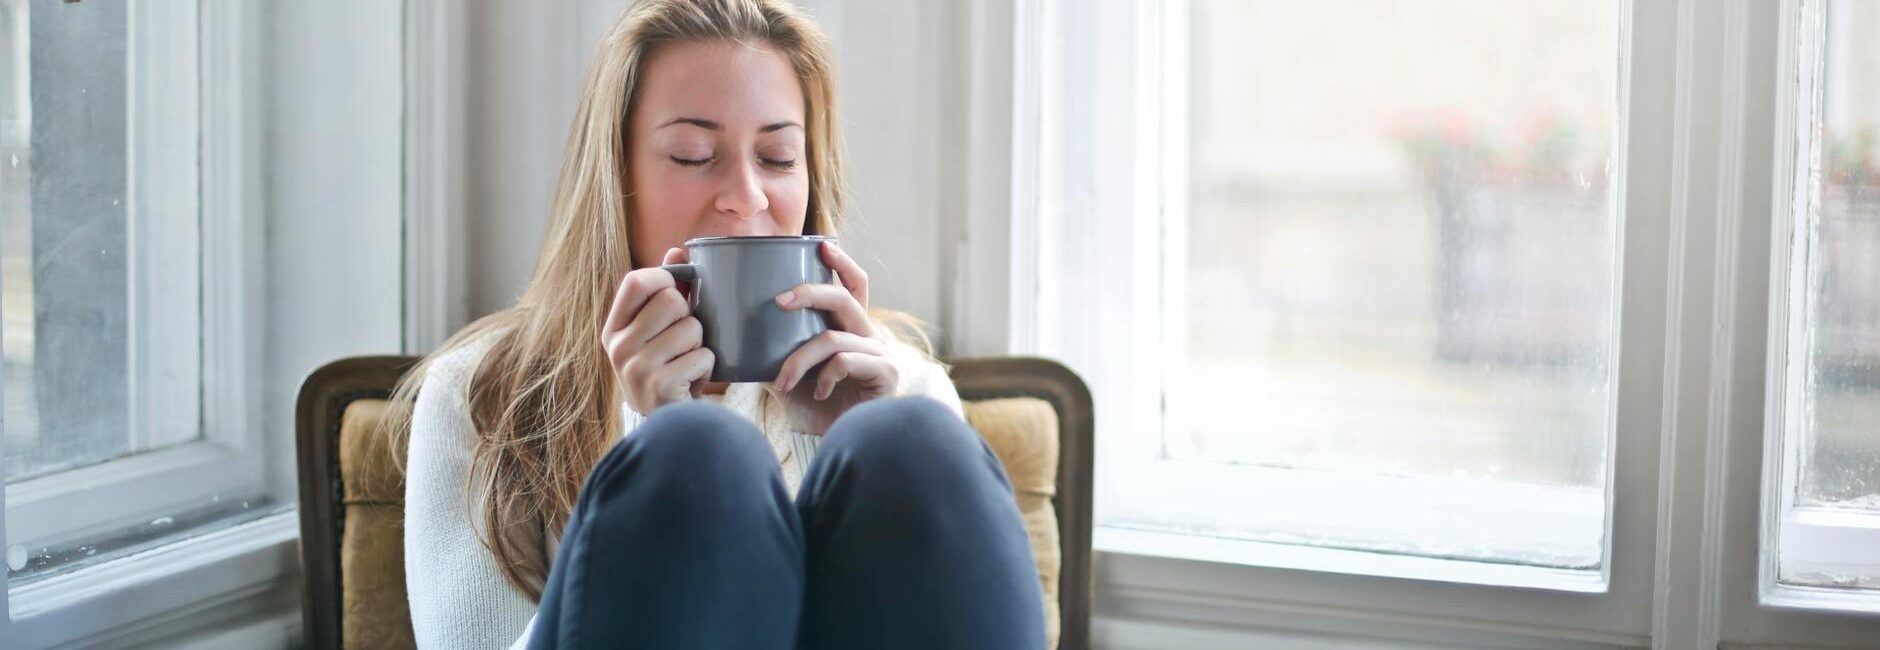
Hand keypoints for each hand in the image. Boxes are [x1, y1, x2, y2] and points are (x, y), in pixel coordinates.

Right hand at [601, 247, 713, 414]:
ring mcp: (636, 368)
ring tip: (687, 362)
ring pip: (692, 328)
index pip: (636, 281)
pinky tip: (692, 380)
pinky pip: (703, 356)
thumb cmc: (664, 369)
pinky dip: (707, 367)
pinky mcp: (660, 386)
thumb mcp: (655, 332)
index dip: (664, 278)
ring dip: (701, 344)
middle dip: (689, 317)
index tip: (676, 291)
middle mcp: (618, 347)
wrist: (665, 425)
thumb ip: (664, 291)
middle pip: (671, 300)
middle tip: (684, 339)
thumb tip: (677, 250)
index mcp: (613, 329)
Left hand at [769, 241, 898, 434]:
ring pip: (833, 337)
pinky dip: (823, 376)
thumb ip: (770, 350)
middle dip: (809, 293)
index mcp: (850, 328)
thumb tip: (729, 332)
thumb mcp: (786, 372)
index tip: (822, 245)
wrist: (834, 445)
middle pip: (843, 298)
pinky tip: (817, 393)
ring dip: (800, 359)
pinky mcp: (885, 374)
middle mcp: (869, 336)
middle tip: (778, 301)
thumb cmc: (813, 408)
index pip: (854, 286)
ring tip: (782, 381)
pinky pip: (845, 361)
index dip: (842, 263)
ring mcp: (880, 354)